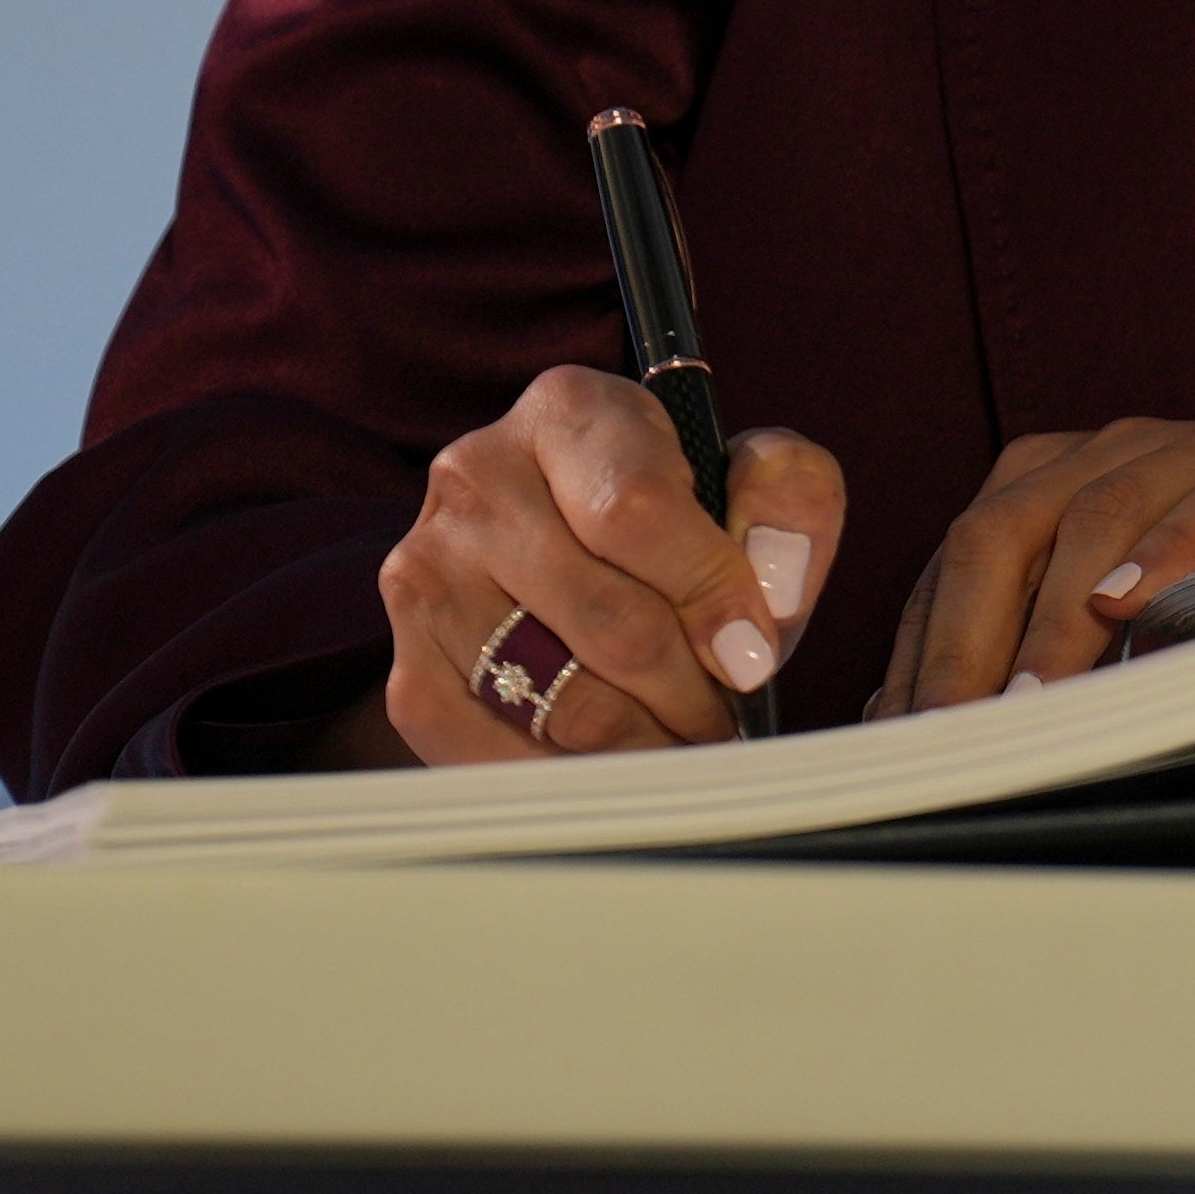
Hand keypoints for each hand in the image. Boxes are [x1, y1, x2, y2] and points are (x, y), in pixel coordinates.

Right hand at [363, 366, 845, 762]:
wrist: (557, 557)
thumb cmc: (668, 525)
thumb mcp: (745, 484)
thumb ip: (787, 503)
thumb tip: (771, 586)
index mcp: (568, 412)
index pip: (636, 511)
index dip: (708, 593)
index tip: (753, 653)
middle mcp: (476, 478)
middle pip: (604, 617)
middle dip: (687, 690)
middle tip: (725, 722)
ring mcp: (426, 572)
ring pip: (554, 697)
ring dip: (639, 743)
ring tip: (680, 746)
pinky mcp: (407, 664)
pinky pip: (490, 752)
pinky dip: (567, 781)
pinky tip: (613, 773)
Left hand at [860, 419, 1194, 718]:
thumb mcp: (1147, 621)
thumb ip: (1052, 659)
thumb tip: (931, 737)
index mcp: (1072, 478)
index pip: (963, 558)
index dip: (923, 645)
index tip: (898, 741)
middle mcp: (1127, 449)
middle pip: (1005, 526)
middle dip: (966, 638)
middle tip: (949, 737)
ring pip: (1098, 514)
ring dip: (1053, 617)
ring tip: (1032, 703)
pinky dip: (1169, 548)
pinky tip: (1132, 602)